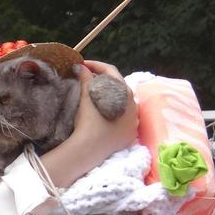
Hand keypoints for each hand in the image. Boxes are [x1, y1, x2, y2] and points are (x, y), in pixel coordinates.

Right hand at [37, 60, 136, 188]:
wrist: (90, 149)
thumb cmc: (88, 121)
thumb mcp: (86, 98)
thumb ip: (86, 79)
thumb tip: (81, 67)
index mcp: (124, 92)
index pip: (111, 72)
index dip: (96, 65)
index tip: (83, 65)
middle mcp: (134, 105)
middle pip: (118, 86)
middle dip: (103, 80)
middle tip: (87, 78)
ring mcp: (133, 120)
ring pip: (122, 103)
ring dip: (109, 96)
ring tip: (94, 95)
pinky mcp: (130, 134)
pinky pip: (124, 118)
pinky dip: (114, 112)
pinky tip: (104, 114)